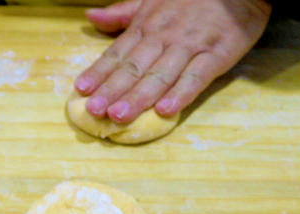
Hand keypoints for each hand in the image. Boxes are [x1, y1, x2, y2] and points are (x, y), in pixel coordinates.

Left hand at [75, 0, 270, 122]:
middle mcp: (164, 37)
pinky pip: (196, 77)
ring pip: (160, 75)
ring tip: (118, 116)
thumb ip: (123, 13)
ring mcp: (190, 46)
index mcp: (147, 26)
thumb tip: (91, 16)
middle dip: (112, 90)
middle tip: (94, 111)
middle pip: (134, 68)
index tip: (82, 90)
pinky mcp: (217, 55)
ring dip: (138, 97)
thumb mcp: (152, 0)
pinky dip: (181, 94)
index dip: (99, 72)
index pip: (118, 53)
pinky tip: (165, 111)